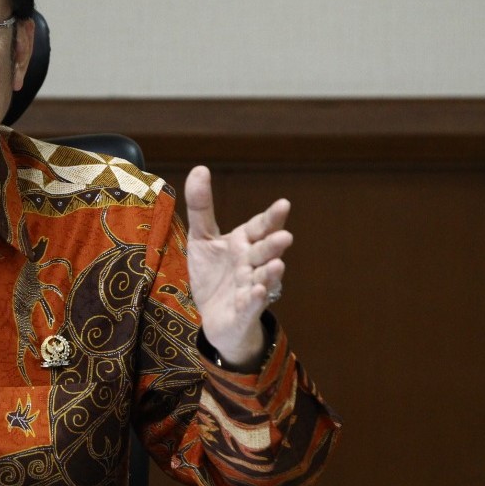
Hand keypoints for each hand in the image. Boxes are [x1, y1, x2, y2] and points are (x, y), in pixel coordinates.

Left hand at [184, 166, 291, 369]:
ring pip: (263, 278)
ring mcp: (249, 288)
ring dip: (270, 273)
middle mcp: (250, 264)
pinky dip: (254, 299)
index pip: (259, 227)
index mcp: (243, 244)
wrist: (213, 317)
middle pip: (264, 252)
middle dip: (273, 245)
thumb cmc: (213, 273)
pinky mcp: (243, 311)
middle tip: (284, 237)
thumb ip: (201, 206)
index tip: (283, 204)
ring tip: (277, 264)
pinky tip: (258, 292)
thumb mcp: (202, 238)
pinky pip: (250, 305)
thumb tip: (200, 168)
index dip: (271, 218)